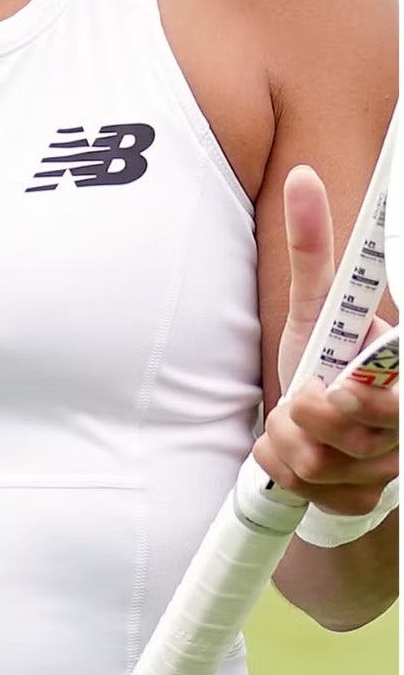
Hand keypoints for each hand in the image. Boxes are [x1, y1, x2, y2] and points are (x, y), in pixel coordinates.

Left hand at [254, 164, 400, 515]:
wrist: (308, 427)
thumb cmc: (319, 358)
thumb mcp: (313, 303)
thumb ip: (311, 247)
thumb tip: (305, 177)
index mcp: (399, 376)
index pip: (397, 394)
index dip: (367, 401)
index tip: (331, 391)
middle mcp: (400, 423)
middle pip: (357, 434)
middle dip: (309, 419)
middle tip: (297, 401)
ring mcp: (385, 465)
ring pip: (322, 462)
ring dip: (287, 438)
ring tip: (290, 420)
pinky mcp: (358, 496)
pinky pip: (306, 487)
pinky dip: (282, 466)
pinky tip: (292, 452)